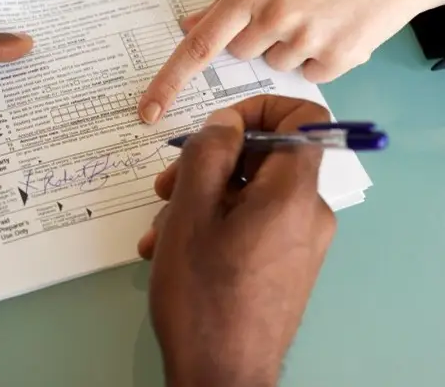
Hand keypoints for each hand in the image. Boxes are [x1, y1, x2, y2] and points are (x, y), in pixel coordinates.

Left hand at [138, 0, 444, 122]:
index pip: (197, 48)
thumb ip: (225, 6)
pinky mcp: (336, 57)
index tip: (149, 110)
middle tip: (289, 13)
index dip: (169, 83)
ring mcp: (305, 37)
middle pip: (242, 54)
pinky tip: (334, 32)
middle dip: (259, 40)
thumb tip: (189, 26)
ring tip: (317, 18)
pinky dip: (319, 60)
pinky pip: (309, 74)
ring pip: (276, 65)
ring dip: (291, 49)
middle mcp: (273, 14)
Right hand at [140, 96, 336, 386]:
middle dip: (209, 165)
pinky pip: (252, 227)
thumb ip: (208, 153)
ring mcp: (298, 244)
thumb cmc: (203, 294)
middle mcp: (307, 214)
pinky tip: (173, 252)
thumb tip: (226, 122)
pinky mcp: (284, 267)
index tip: (216, 129)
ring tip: (161, 232)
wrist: (222, 378)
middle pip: (264, 159)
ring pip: (249, 196)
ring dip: (200, 202)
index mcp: (293, 193)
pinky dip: (214, 228)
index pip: (302, 118)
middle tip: (165, 188)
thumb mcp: (191, 212)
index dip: (259, 108)